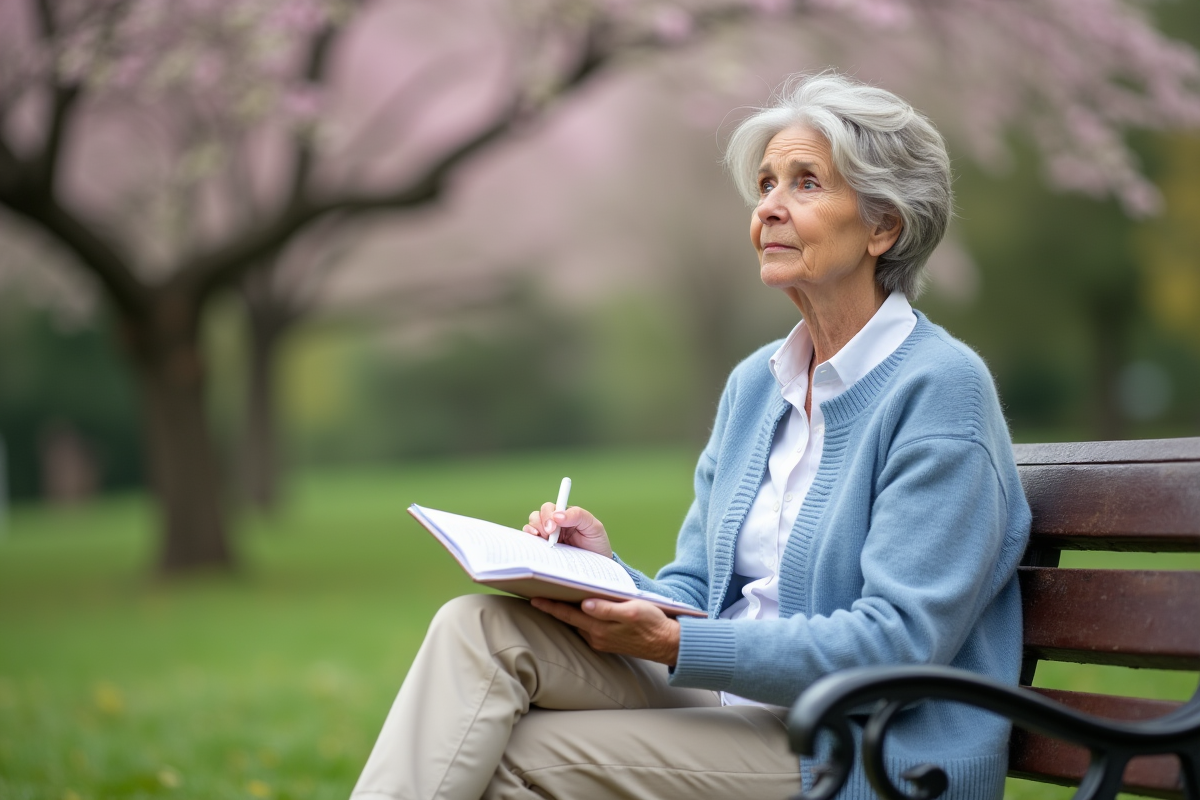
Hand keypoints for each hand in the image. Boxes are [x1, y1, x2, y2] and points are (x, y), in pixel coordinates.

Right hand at [523, 504, 611, 557]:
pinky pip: (530, 539)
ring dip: (535, 530)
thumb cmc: (596, 543)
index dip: (548, 514)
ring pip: (532, 525)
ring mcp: (547, 536)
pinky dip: (529, 538)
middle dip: (542, 523)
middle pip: (539, 515)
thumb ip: (578, 515)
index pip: (551, 508)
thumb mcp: (593, 526)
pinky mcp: (543, 547)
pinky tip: (535, 543)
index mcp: (566, 516)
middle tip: (550, 534)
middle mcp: (554, 524)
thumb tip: (558, 515)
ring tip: (545, 540)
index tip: (553, 526)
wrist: (597, 565)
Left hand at [530, 597, 679, 665]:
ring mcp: (601, 640)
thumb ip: (607, 609)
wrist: (667, 643)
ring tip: (550, 598)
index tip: (533, 599)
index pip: (568, 614)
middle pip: (568, 619)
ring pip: (576, 624)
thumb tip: (585, 604)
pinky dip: (577, 618)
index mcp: (599, 628)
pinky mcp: (607, 641)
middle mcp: (596, 636)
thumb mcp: (632, 610)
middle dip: (551, 608)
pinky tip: (575, 609)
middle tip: (534, 595)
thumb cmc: (652, 623)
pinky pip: (586, 627)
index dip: (550, 606)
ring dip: (563, 613)